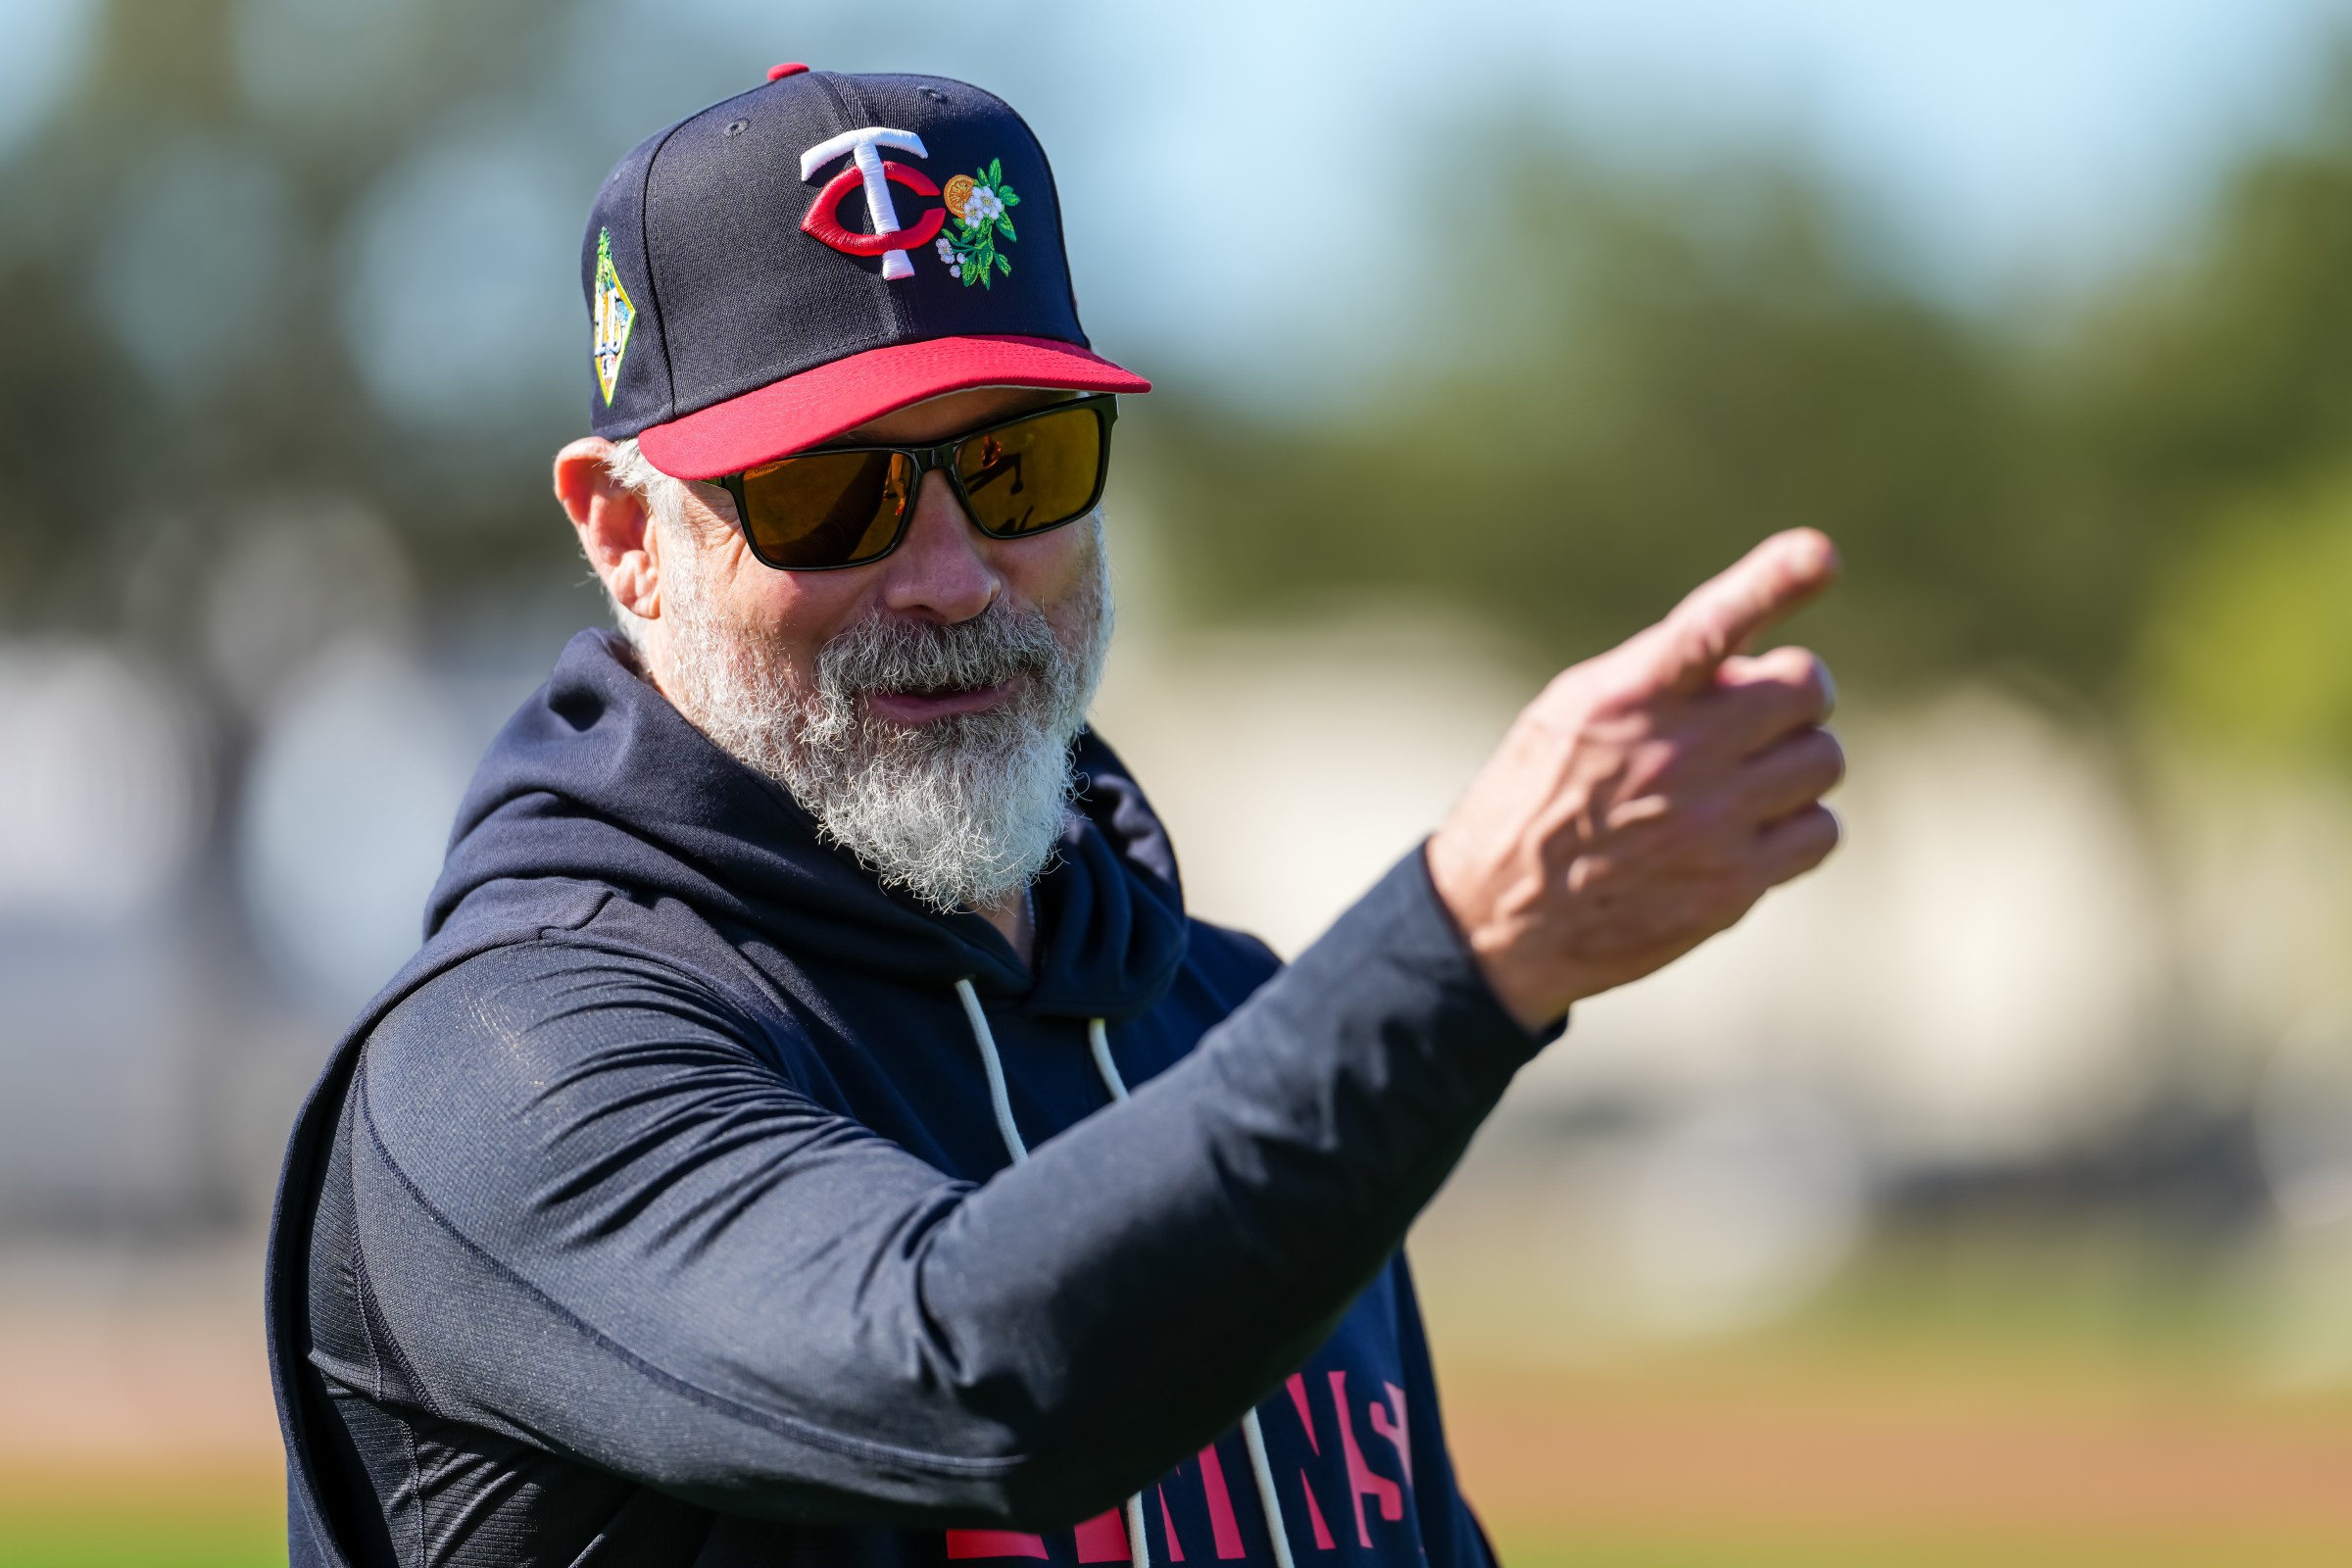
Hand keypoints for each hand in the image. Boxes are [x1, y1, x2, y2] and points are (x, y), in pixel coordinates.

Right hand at [1426, 529, 1843, 1029]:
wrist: (1502, 920)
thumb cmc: (1539, 797)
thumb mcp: (1572, 711)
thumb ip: (1660, 675)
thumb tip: (1757, 661)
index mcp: (1627, 697)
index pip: (1711, 625)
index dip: (1772, 581)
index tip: (1819, 553)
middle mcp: (1676, 754)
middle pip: (1808, 687)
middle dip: (1790, 694)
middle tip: (1756, 715)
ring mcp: (1711, 822)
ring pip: (1825, 758)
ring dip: (1795, 759)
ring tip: (1744, 777)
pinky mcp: (1733, 885)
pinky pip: (1822, 831)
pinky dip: (1798, 825)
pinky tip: (1749, 830)